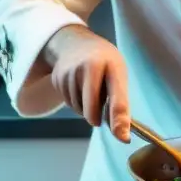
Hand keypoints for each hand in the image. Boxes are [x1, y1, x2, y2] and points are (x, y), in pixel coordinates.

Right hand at [43, 26, 130, 141]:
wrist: (74, 42)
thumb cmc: (104, 62)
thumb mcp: (117, 73)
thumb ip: (120, 101)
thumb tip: (121, 134)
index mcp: (111, 66)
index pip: (117, 97)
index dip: (120, 119)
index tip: (123, 138)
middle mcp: (88, 67)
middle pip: (91, 110)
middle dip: (97, 117)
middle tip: (102, 107)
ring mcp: (69, 73)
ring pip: (79, 110)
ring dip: (86, 108)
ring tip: (90, 88)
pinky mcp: (57, 78)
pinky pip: (69, 104)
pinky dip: (76, 102)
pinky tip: (78, 87)